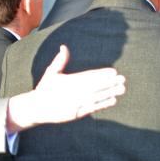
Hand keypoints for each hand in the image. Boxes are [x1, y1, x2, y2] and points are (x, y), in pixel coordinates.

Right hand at [6, 45, 125, 131]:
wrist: (36, 108)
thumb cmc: (44, 89)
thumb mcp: (51, 73)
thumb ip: (60, 61)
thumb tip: (63, 47)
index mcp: (70, 81)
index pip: (90, 76)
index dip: (102, 74)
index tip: (113, 71)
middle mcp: (75, 92)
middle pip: (96, 86)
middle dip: (110, 83)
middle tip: (123, 79)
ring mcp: (77, 103)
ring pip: (97, 97)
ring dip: (110, 93)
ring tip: (122, 89)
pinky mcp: (77, 113)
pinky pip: (93, 107)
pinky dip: (103, 104)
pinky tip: (113, 100)